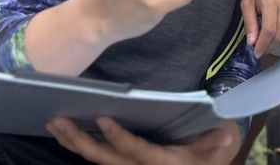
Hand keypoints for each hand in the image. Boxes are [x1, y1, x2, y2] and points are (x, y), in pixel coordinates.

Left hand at [47, 116, 240, 164]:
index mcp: (162, 164)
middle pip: (106, 160)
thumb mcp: (215, 149)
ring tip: (54, 125)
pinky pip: (100, 159)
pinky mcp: (124, 164)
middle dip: (81, 142)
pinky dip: (81, 147)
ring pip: (98, 161)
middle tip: (59, 121)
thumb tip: (225, 135)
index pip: (136, 152)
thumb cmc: (208, 156)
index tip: (103, 119)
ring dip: (74, 144)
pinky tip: (66, 135)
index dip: (119, 139)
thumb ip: (216, 143)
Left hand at [241, 0, 279, 56]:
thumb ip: (249, 23)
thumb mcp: (246, 3)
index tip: (256, 53)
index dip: (263, 45)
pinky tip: (276, 29)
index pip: (269, 30)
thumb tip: (252, 43)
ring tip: (267, 37)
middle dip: (269, 46)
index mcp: (271, 1)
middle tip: (260, 49)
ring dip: (276, 41)